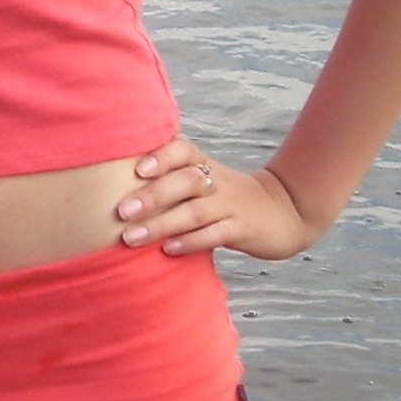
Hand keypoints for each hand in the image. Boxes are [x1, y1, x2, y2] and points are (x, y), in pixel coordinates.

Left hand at [116, 137, 313, 261]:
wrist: (285, 210)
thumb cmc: (227, 197)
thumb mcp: (204, 179)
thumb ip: (170, 180)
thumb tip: (116, 187)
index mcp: (204, 164)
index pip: (182, 150)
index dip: (161, 157)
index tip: (135, 169)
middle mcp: (216, 181)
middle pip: (185, 181)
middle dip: (151, 195)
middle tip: (121, 210)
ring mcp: (231, 205)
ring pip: (195, 212)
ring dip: (161, 224)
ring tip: (131, 237)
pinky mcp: (242, 229)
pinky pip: (215, 234)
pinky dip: (190, 242)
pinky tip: (167, 250)